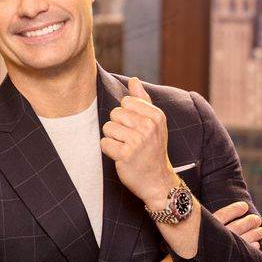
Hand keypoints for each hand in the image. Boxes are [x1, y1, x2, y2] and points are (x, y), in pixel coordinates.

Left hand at [101, 77, 177, 205]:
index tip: (137, 128)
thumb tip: (134, 80)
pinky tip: (122, 157)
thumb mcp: (154, 123)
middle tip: (131, 141)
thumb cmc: (153, 149)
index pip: (126, 101)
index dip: (126, 115)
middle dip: (118, 127)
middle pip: (115, 113)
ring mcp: (138, 141)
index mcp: (156, 116)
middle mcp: (149, 126)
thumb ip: (143, 100)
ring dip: (113, 139)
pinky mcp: (126, 154)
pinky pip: (104, 143)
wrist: (157, 181)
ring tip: (127, 148)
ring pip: (107, 128)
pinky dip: (109, 151)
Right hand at [134, 201, 261, 261]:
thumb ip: (191, 234)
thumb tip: (201, 227)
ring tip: (260, 231)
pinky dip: (250, 250)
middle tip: (256, 218)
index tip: (243, 205)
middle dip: (247, 221)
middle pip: (233, 227)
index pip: (219, 216)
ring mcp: (216, 254)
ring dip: (252, 234)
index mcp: (197, 231)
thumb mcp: (178, 244)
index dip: (233, 210)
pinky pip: (241, 256)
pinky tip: (256, 247)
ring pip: (240, 240)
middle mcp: (208, 241)